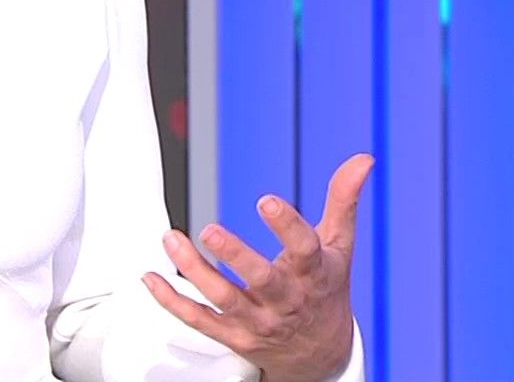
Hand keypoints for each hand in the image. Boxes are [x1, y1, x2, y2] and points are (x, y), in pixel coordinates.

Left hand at [141, 152, 373, 381]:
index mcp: (313, 274)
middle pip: (261, 280)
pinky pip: (199, 320)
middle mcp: (286, 300)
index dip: (286, 225)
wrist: (319, 355)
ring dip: (194, 271)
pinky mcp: (234, 336)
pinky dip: (172, 301)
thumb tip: (363, 158)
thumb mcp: (339, 246)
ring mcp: (258, 321)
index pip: (303, 250)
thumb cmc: (325, 288)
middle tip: (210, 231)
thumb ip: (344, 201)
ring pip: (223, 299)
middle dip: (236, 256)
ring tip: (171, 239)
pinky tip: (150, 278)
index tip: (266, 200)